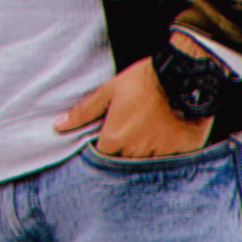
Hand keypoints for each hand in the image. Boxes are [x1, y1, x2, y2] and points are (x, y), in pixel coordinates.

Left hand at [54, 55, 213, 158]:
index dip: (107, 149)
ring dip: (147, 157)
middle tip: (135, 135)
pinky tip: (169, 141)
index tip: (114, 138)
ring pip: (147, 166)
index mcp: (114, 138)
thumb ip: (84, 112)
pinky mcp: (181, 154)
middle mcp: (135, 152)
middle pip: (124, 163)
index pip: (103, 157)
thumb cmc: (144, 80)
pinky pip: (170, 165)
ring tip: (153, 137)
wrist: (184, 75)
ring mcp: (159, 155)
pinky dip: (168, 157)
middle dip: (126, 154)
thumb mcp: (110, 91)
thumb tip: (58, 126)